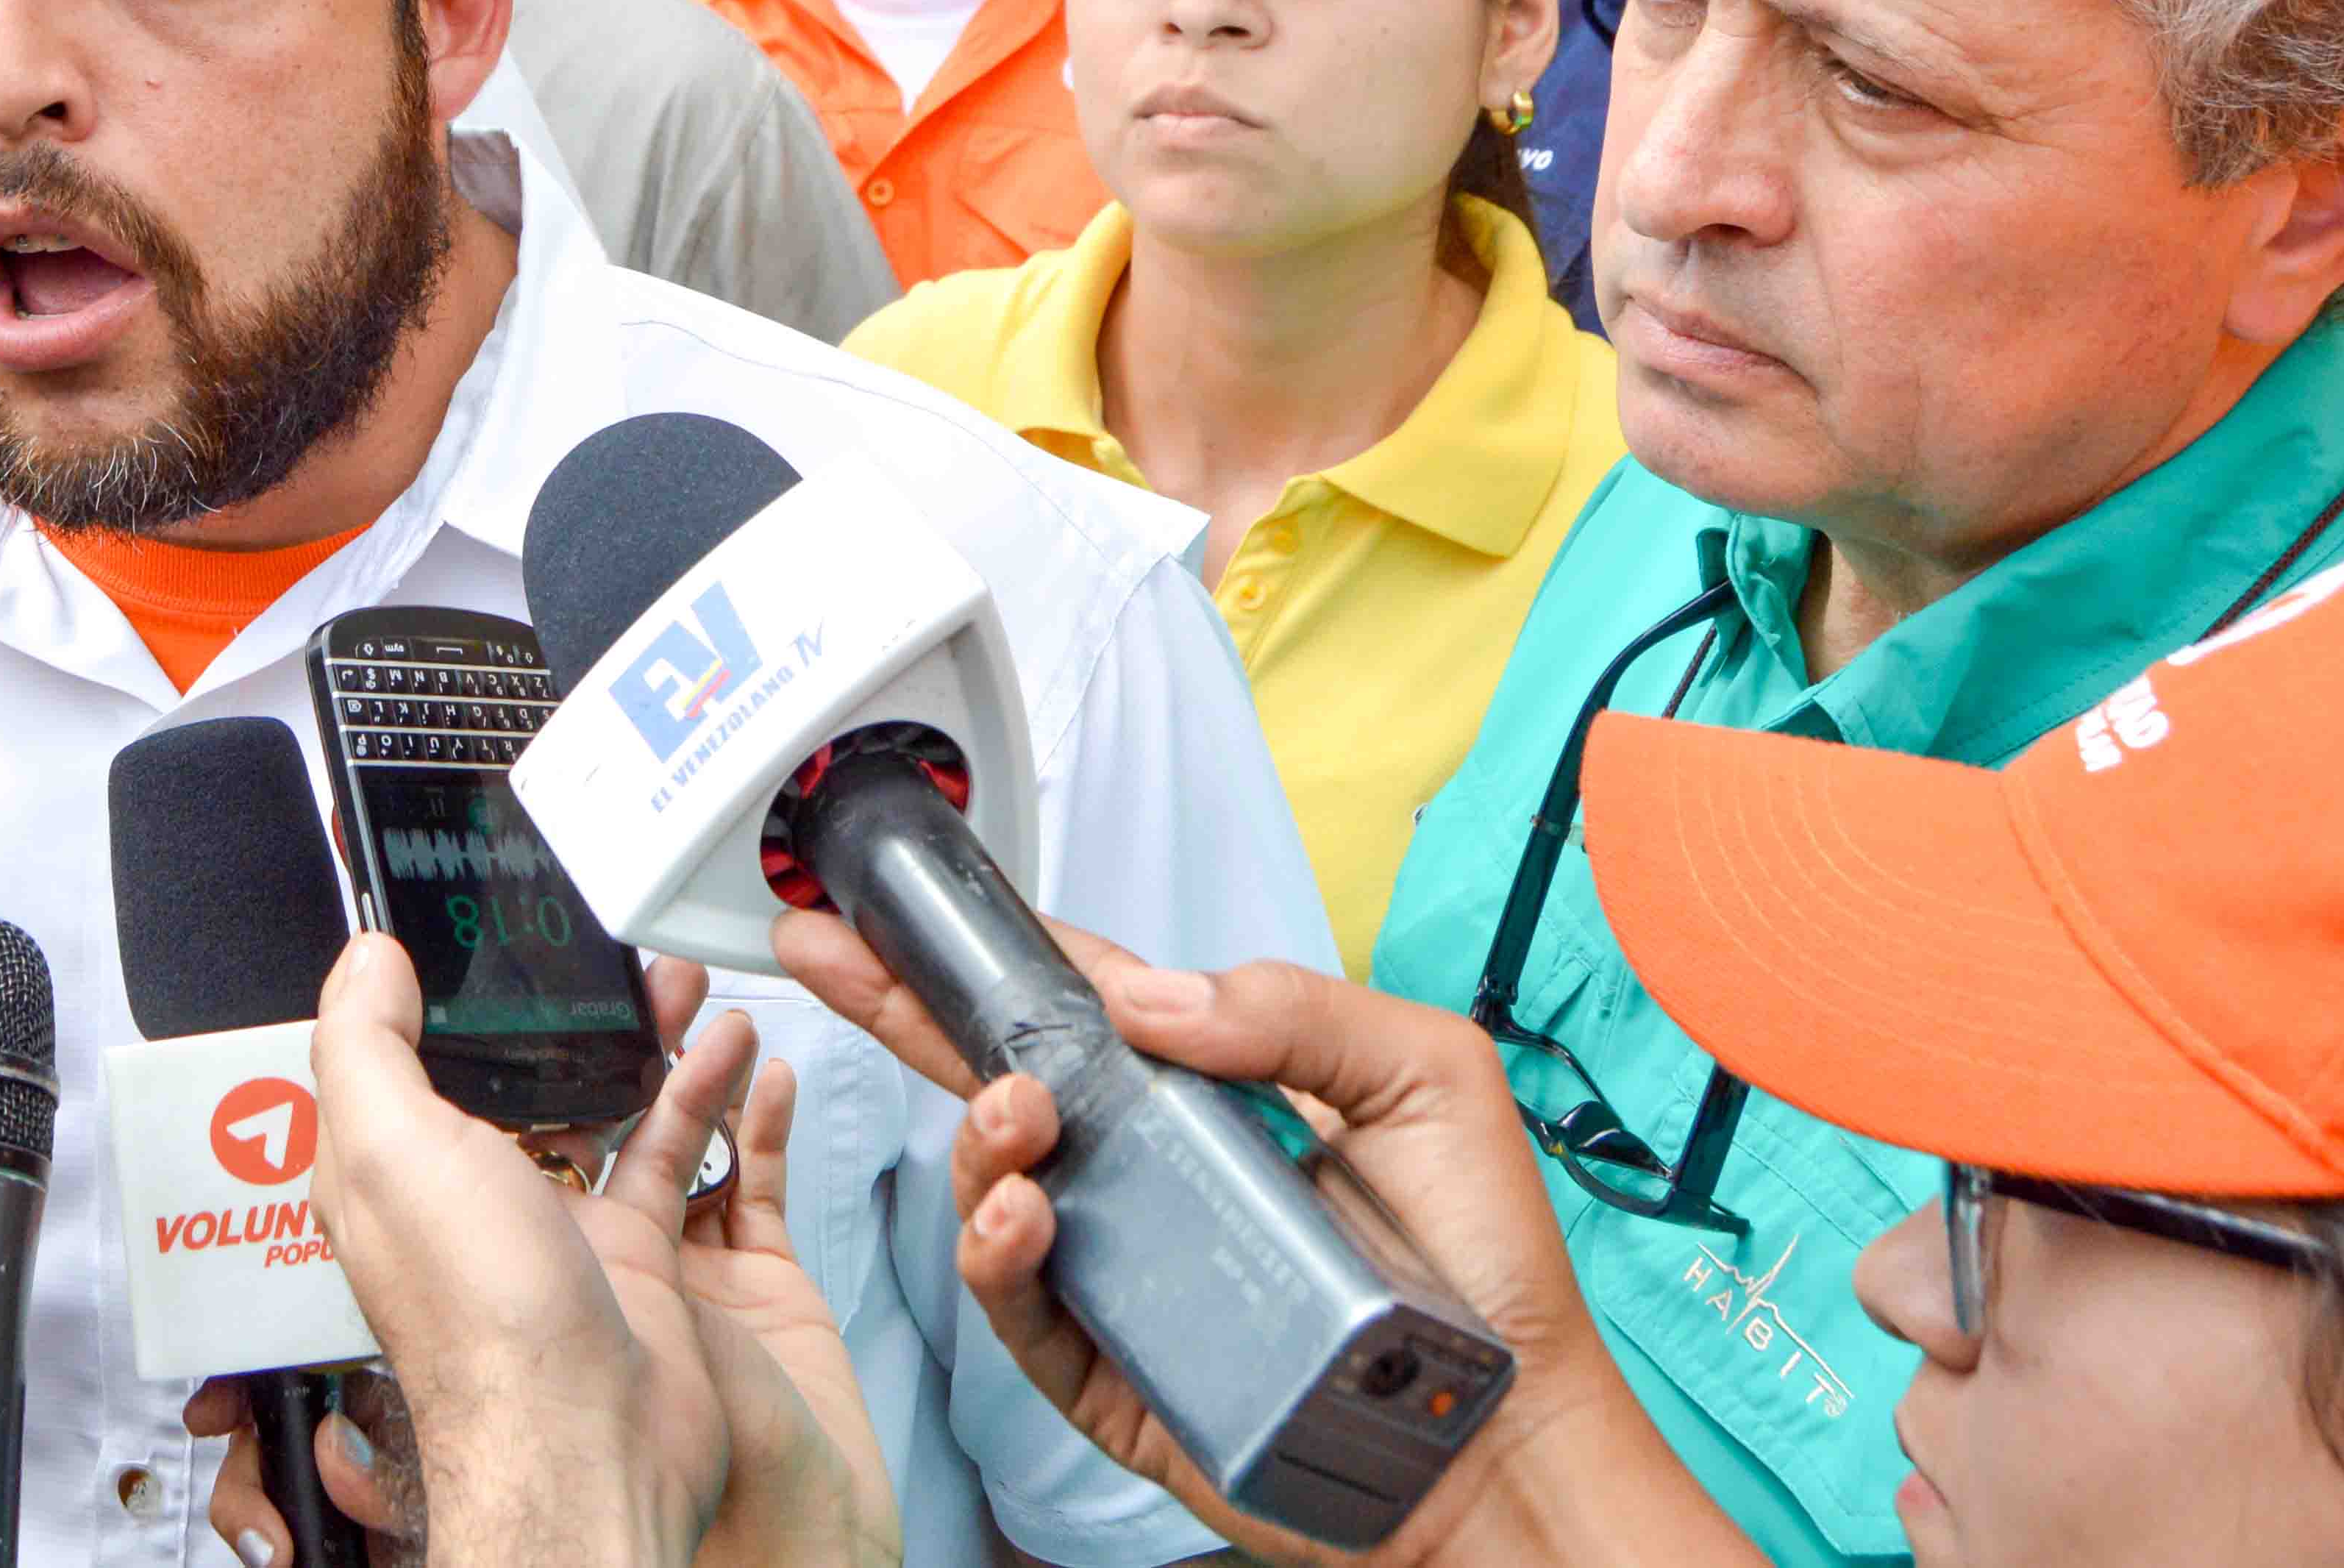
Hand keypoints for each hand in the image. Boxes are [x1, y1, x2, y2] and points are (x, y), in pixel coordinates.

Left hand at [193, 951, 721, 1562]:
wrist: (593, 1438)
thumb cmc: (484, 1318)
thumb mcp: (389, 1148)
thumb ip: (366, 1043)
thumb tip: (365, 959)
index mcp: (388, 1172)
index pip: (393, 1054)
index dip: (422, 986)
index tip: (461, 920)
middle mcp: (467, 1197)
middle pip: (509, 1070)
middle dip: (554, 1004)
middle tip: (597, 946)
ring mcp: (553, 1225)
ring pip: (597, 1098)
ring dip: (637, 1034)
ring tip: (675, 978)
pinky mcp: (630, 1251)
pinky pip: (668, 1149)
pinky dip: (701, 1093)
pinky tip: (726, 1050)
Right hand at [772, 910, 1651, 1567]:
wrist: (1512, 1436)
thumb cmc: (1490, 1264)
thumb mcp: (1425, 1078)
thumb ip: (1295, 1010)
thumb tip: (1148, 997)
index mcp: (1209, 1094)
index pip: (1077, 1003)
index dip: (989, 954)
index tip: (904, 906)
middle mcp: (1150, 1175)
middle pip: (996, 1078)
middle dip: (902, 1012)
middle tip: (830, 957)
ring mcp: (1123, 1272)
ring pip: (991, 1192)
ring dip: (973, 1138)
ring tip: (1010, 1116)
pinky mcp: (1112, 1373)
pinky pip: (1019, 1314)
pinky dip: (994, 1259)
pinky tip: (1015, 1216)